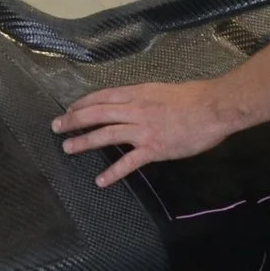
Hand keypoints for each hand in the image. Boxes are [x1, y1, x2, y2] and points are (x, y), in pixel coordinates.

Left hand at [52, 81, 234, 185]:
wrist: (213, 108)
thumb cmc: (193, 97)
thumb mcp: (162, 90)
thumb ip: (144, 97)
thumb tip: (133, 103)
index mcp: (137, 93)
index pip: (102, 97)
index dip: (83, 103)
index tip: (70, 109)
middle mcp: (135, 109)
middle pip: (97, 113)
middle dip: (74, 120)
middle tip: (56, 127)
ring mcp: (143, 129)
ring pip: (106, 134)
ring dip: (84, 141)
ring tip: (68, 148)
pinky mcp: (153, 148)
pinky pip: (129, 162)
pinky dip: (113, 172)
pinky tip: (101, 180)